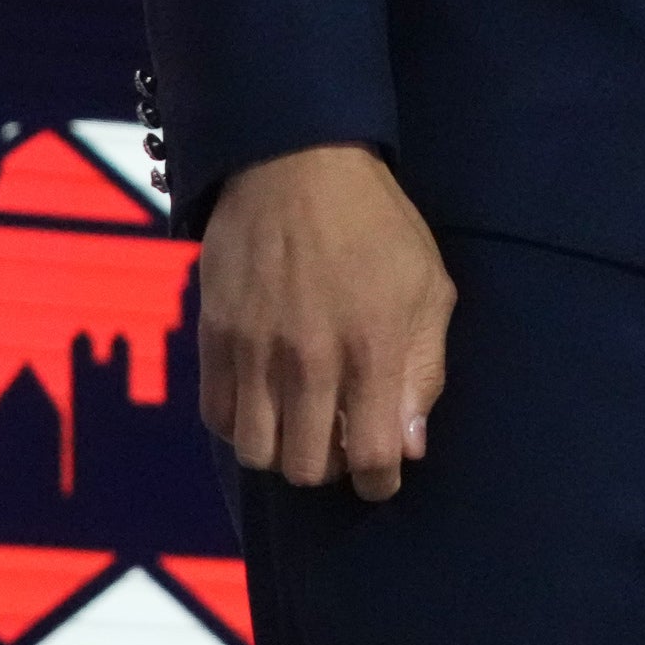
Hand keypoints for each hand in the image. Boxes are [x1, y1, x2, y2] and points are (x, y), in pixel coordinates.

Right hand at [195, 144, 453, 500]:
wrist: (295, 163)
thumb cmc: (377, 225)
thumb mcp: (430, 287)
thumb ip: (424, 370)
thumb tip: (410, 445)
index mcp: (372, 347)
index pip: (369, 456)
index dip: (378, 481)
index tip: (381, 474)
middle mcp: (309, 359)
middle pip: (305, 468)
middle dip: (330, 469)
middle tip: (340, 442)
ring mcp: (254, 351)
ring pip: (256, 453)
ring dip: (282, 452)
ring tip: (301, 426)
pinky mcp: (214, 337)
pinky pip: (216, 418)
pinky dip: (240, 426)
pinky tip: (264, 404)